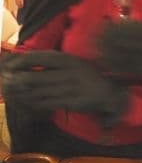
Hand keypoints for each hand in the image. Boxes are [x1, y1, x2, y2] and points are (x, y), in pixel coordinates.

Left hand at [0, 50, 126, 120]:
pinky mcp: (70, 102)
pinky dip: (31, 104)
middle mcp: (69, 72)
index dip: (23, 61)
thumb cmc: (86, 76)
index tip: (9, 65)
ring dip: (20, 94)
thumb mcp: (74, 63)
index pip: (42, 58)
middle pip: (35, 77)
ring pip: (37, 92)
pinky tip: (23, 103)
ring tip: (9, 94)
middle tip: (5, 83)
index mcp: (70, 59)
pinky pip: (44, 104)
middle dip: (17, 81)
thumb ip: (53, 63)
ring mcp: (70, 88)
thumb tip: (24, 62)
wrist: (109, 93)